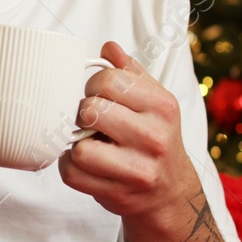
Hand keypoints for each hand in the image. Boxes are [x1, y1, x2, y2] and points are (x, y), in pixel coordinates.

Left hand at [58, 41, 199, 220]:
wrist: (171, 193)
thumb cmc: (156, 139)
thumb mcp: (154, 102)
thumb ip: (131, 73)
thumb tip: (108, 47)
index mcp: (163, 106)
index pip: (108, 80)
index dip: (92, 86)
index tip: (98, 96)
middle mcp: (154, 137)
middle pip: (90, 110)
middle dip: (82, 114)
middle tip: (90, 122)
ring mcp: (137, 170)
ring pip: (79, 147)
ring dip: (75, 144)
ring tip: (89, 143)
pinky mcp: (118, 194)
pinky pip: (71, 174)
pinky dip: (69, 167)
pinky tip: (85, 163)